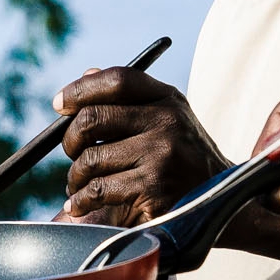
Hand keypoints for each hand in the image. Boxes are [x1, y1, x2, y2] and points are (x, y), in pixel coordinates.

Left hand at [54, 66, 225, 225]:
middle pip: (93, 118)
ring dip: (75, 177)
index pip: (118, 79)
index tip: (60, 104)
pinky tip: (81, 204)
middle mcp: (168, 121)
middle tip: (70, 153)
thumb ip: (129, 98)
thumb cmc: (185, 159)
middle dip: (69, 139)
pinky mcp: (154, 188)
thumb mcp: (168, 119)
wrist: (219, 202)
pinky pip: (99, 189)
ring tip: (79, 185)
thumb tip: (86, 75)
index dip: (81, 89)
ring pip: (90, 159)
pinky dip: (81, 200)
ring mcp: (162, 154)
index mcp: (168, 99)